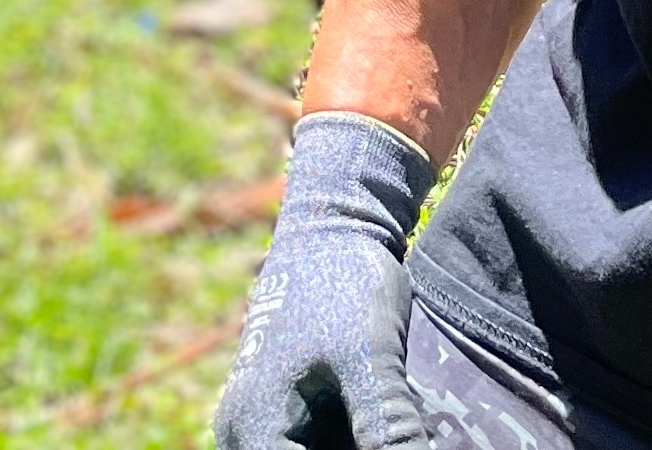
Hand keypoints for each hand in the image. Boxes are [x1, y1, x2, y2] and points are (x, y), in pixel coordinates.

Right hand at [213, 112, 436, 449]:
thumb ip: (389, 428)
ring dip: (362, 444)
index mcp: (255, 428)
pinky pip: (322, 441)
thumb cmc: (345, 282)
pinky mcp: (292, 411)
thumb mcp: (371, 358)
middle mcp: (249, 434)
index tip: (396, 447)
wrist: (334, 224)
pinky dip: (361, 437)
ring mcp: (268, 423)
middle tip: (403, 433)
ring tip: (401, 424)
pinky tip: (396, 426)